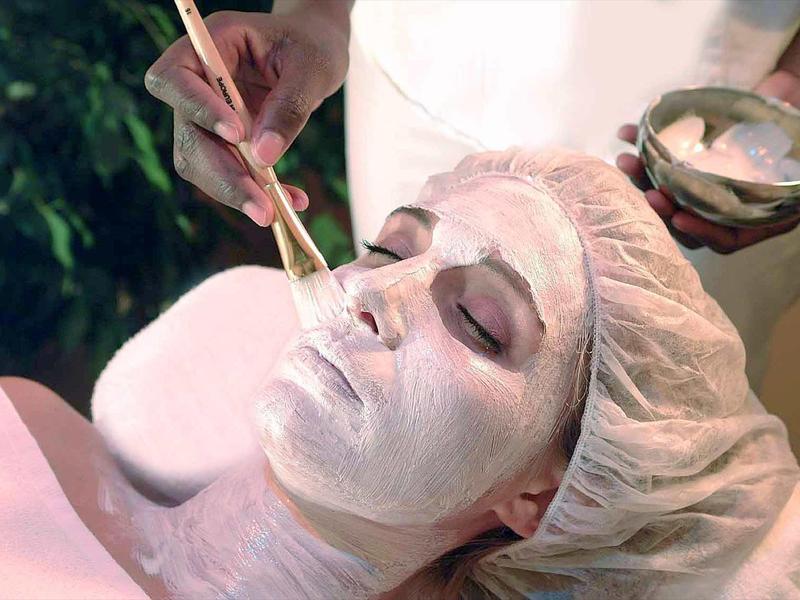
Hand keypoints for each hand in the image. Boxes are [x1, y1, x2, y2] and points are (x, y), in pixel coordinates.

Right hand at [145, 8, 349, 224]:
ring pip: (200, 162)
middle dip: (222, 174)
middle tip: (261, 208)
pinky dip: (256, 192)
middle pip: (187, 133)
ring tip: (275, 211)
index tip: (237, 135)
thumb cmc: (313, 44)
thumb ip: (289, 106)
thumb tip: (262, 155)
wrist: (316, 50)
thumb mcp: (313, 67)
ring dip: (235, 191)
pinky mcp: (224, 140)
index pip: (175, 77)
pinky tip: (291, 199)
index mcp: (211, 43)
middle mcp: (199, 80)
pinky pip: (229, 172)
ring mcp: (207, 113)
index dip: (197, 108)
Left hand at [616, 123, 799, 253]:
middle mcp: (724, 208)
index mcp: (757, 213)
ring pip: (665, 197)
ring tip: (627, 160)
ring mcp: (700, 189)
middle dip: (663, 209)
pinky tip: (625, 135)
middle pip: (686, 220)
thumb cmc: (793, 127)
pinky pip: (655, 169)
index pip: (725, 238)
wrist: (783, 96)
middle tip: (649, 192)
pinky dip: (640, 152)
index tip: (681, 218)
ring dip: (642, 180)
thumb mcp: (796, 147)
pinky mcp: (682, 168)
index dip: (702, 231)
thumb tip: (787, 161)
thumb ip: (788, 153)